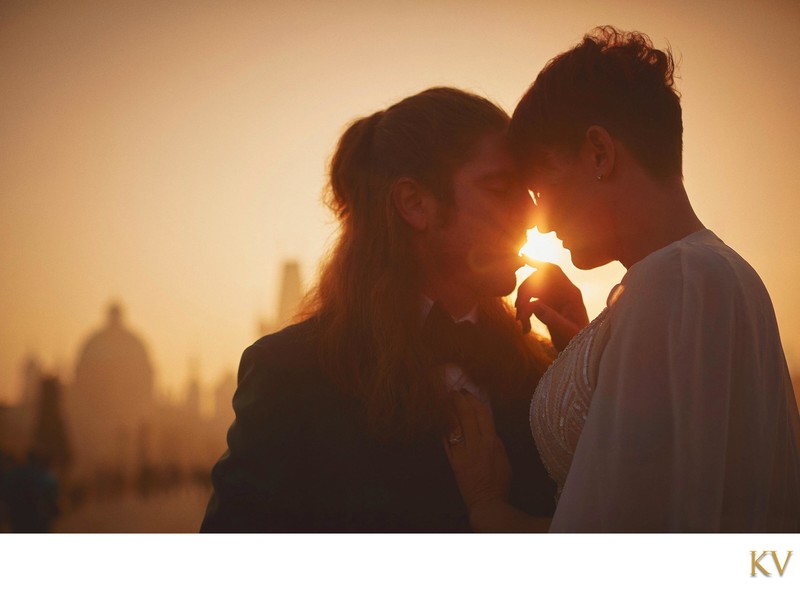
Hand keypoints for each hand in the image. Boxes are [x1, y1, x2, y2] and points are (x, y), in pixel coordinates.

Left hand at [444, 390, 510, 513]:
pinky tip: (440, 417)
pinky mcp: (453, 462)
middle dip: (459, 400)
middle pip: (466, 416)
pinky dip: (443, 428)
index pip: (482, 414)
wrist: (487, 502)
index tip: (468, 390)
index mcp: (491, 442)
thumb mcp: (502, 456)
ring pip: (454, 426)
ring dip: (449, 410)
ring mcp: (462, 454)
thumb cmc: (499, 480)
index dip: (474, 399)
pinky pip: (446, 441)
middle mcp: (476, 445)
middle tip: (453, 390)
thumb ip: (493, 438)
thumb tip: (485, 421)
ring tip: (444, 398)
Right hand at [515, 258, 588, 350]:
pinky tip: (525, 329)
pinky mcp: (546, 307)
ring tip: (522, 324)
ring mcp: (553, 299)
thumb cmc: (578, 343)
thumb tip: (534, 305)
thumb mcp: (567, 333)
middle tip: (519, 314)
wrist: (578, 353)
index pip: (553, 271)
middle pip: (536, 281)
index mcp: (571, 293)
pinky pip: (529, 304)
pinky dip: (524, 314)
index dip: (538, 263)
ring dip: (522, 306)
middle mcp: (562, 292)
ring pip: (531, 293)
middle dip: (524, 295)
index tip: (522, 259)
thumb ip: (552, 318)